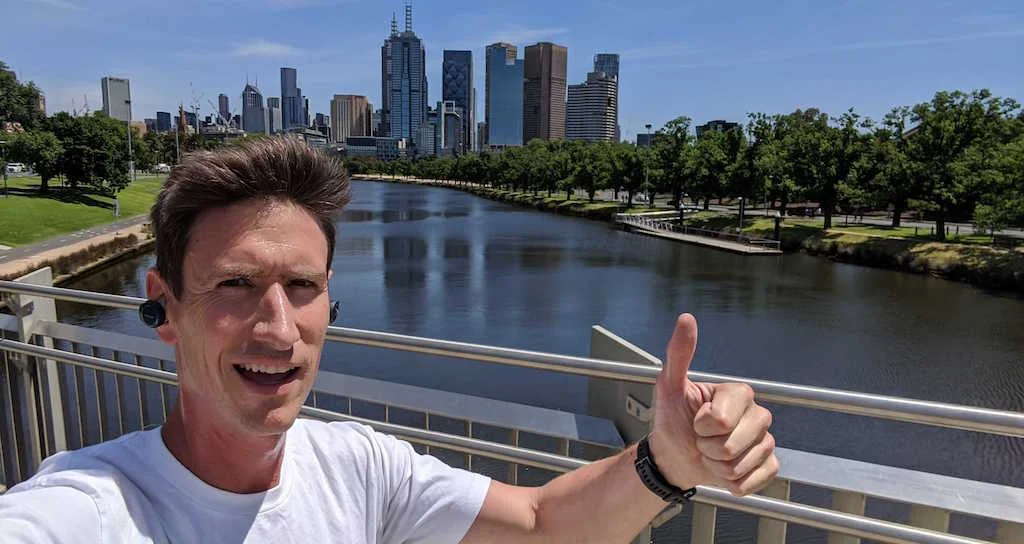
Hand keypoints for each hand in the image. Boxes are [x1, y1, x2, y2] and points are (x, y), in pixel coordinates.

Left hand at [648, 314, 778, 495]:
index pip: (720, 421)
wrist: (675, 456)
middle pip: (731, 446)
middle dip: (708, 448)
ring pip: (740, 464)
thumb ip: (679, 353)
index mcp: (739, 393)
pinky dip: (734, 483)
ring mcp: (765, 441)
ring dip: (717, 467)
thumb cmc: (673, 420)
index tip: (695, 420)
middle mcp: (758, 414)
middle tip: (701, 440)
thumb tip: (686, 319)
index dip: (701, 426)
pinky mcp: (769, 465)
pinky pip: (757, 479)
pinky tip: (726, 471)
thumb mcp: (669, 386)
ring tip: (710, 454)